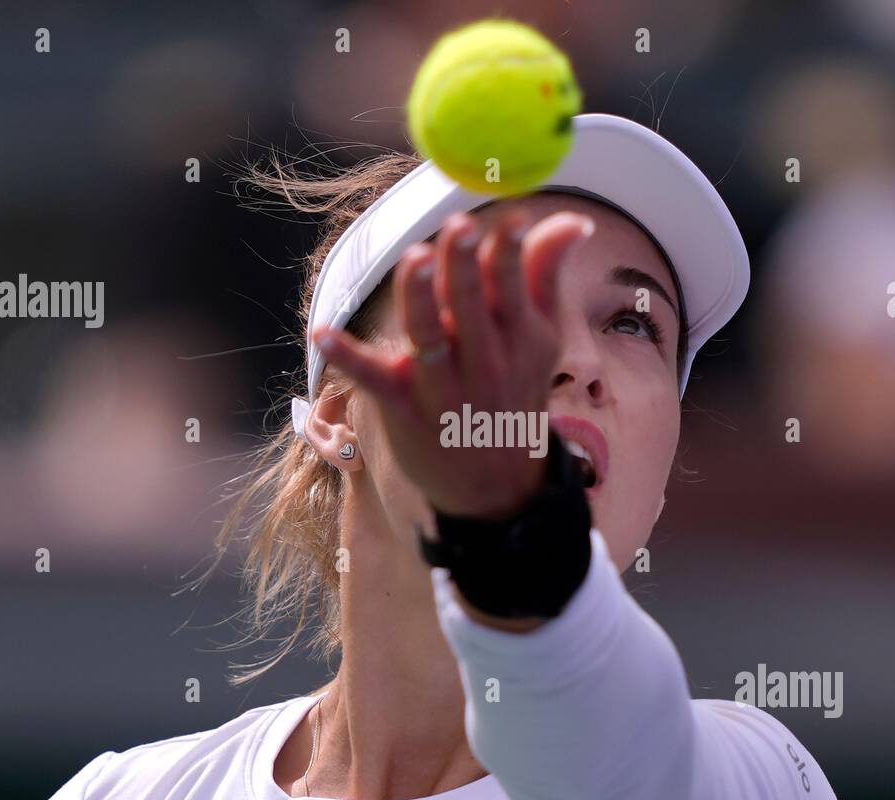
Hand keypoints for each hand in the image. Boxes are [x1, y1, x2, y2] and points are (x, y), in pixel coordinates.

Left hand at [313, 207, 594, 519]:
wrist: (497, 486)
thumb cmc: (513, 393)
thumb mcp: (541, 339)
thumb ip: (545, 274)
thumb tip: (572, 220)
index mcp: (519, 337)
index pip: (513, 286)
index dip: (510, 249)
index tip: (508, 216)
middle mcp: (483, 360)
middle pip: (470, 304)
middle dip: (464, 264)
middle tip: (459, 226)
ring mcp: (442, 386)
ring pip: (427, 335)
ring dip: (418, 297)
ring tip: (414, 260)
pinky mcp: (403, 407)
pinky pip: (373, 379)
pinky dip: (347, 357)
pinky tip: (322, 334)